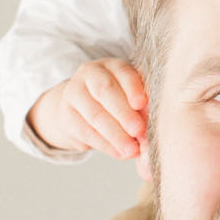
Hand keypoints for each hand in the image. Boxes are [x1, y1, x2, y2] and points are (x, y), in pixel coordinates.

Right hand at [27, 59, 146, 158]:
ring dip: (115, 135)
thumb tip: (153, 127)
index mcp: (113, 66)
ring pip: (94, 114)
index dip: (133, 88)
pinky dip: (105, 145)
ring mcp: (74, 93)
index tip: (141, 104)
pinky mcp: (66, 115)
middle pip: (105, 92)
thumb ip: (144, 107)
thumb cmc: (121, 100)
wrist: (83, 107)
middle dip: (123, 113)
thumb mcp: (134, 96)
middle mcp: (90, 74)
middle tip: (139, 131)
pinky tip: (119, 153)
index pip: (123, 73)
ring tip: (132, 150)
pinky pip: (85, 131)